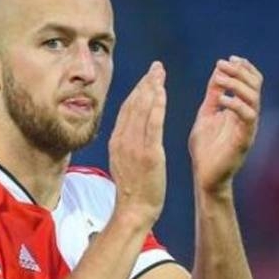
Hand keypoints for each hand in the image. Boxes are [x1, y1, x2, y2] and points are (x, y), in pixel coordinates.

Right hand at [108, 61, 166, 230]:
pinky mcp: (149, 154)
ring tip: (160, 73)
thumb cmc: (134, 191)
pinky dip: (157, 105)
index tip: (148, 78)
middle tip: (156, 67)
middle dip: (145, 83)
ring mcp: (135, 146)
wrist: (133, 210)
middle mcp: (123, 140)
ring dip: (152, 88)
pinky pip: (153, 124)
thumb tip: (131, 132)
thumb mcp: (124, 163)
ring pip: (142, 109)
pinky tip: (162, 92)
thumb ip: (127, 145)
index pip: (127, 109)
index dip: (138, 90)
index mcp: (117, 141)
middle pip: (133, 104)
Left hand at [189, 56, 262, 193]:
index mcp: (240, 110)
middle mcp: (248, 117)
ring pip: (253, 98)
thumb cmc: (205, 149)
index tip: (228, 59)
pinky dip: (236, 104)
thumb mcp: (206, 115)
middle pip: (256, 86)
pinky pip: (247, 117)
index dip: (244, 68)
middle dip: (240, 72)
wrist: (204, 177)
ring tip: (219, 79)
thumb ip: (213, 95)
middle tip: (223, 65)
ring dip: (237, 84)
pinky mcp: (244, 140)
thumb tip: (217, 71)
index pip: (252, 82)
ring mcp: (248, 128)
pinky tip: (221, 100)